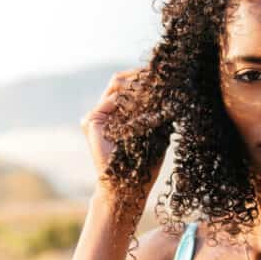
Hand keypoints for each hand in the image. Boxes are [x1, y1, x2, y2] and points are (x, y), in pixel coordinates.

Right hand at [79, 69, 166, 202]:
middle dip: (141, 75)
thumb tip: (169, 88)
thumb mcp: (155, 130)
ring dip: (138, 84)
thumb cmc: (143, 163)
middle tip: (159, 73)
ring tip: (155, 87)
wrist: (127, 186)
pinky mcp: (91, 121)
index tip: (164, 73)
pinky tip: (146, 102)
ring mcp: (96, 114)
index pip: (129, 85)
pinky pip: (112, 100)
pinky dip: (131, 99)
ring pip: (117, 85)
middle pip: (121, 80)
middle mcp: (105, 110)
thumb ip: (156, 111)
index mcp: (118, 112)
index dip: (144, 76)